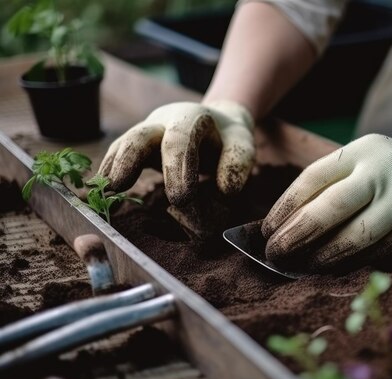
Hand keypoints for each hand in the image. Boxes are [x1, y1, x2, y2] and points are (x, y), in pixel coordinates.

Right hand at [98, 101, 254, 204]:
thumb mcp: (242, 144)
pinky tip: (100, 193)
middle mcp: (163, 121)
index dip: (178, 168)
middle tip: (119, 186)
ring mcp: (146, 132)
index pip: (181, 140)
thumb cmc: (229, 137)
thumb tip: (226, 191)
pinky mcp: (137, 147)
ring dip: (112, 168)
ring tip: (101, 193)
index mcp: (191, 117)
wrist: (217, 120)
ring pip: (123, 145)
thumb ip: (237, 164)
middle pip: (139, 135)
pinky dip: (109, 173)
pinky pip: (118, 157)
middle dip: (128, 159)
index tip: (180, 199)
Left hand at [262, 128, 391, 268]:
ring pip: (355, 236)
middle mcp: (380, 175)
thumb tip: (283, 222)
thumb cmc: (384, 168)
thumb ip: (326, 183)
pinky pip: (374, 252)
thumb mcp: (357, 159)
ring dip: (321, 256)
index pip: (313, 179)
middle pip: (332, 207)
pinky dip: (348, 263)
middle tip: (275, 253)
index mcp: (359, 152)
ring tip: (298, 266)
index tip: (265, 230)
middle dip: (298, 234)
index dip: (285, 207)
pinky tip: (328, 269)